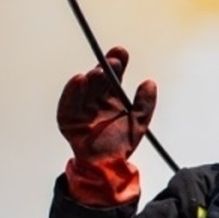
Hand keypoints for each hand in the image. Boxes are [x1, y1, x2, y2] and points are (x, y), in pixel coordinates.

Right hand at [56, 46, 156, 205]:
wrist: (107, 165)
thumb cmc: (120, 143)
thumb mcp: (138, 122)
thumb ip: (145, 104)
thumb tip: (150, 82)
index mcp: (111, 97)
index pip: (113, 76)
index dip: (117, 63)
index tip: (122, 52)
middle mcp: (94, 99)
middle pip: (99, 79)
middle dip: (105, 69)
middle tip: (113, 61)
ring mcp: (80, 107)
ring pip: (85, 88)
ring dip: (91, 79)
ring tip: (97, 72)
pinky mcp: (68, 117)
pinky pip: (68, 102)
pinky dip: (72, 91)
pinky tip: (79, 79)